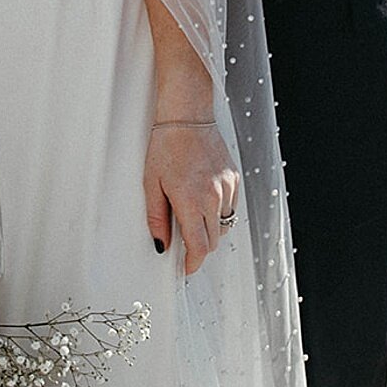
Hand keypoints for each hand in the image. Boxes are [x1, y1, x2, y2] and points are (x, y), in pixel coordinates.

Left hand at [144, 122, 237, 276]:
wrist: (187, 118)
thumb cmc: (166, 146)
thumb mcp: (151, 183)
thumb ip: (157, 217)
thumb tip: (160, 244)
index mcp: (191, 199)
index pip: (199, 246)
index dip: (193, 263)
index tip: (186, 268)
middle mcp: (214, 197)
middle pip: (213, 240)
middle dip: (200, 248)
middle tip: (185, 246)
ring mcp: (227, 188)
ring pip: (224, 226)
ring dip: (210, 230)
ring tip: (192, 218)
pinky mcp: (234, 180)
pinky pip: (231, 208)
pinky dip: (219, 213)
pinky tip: (204, 202)